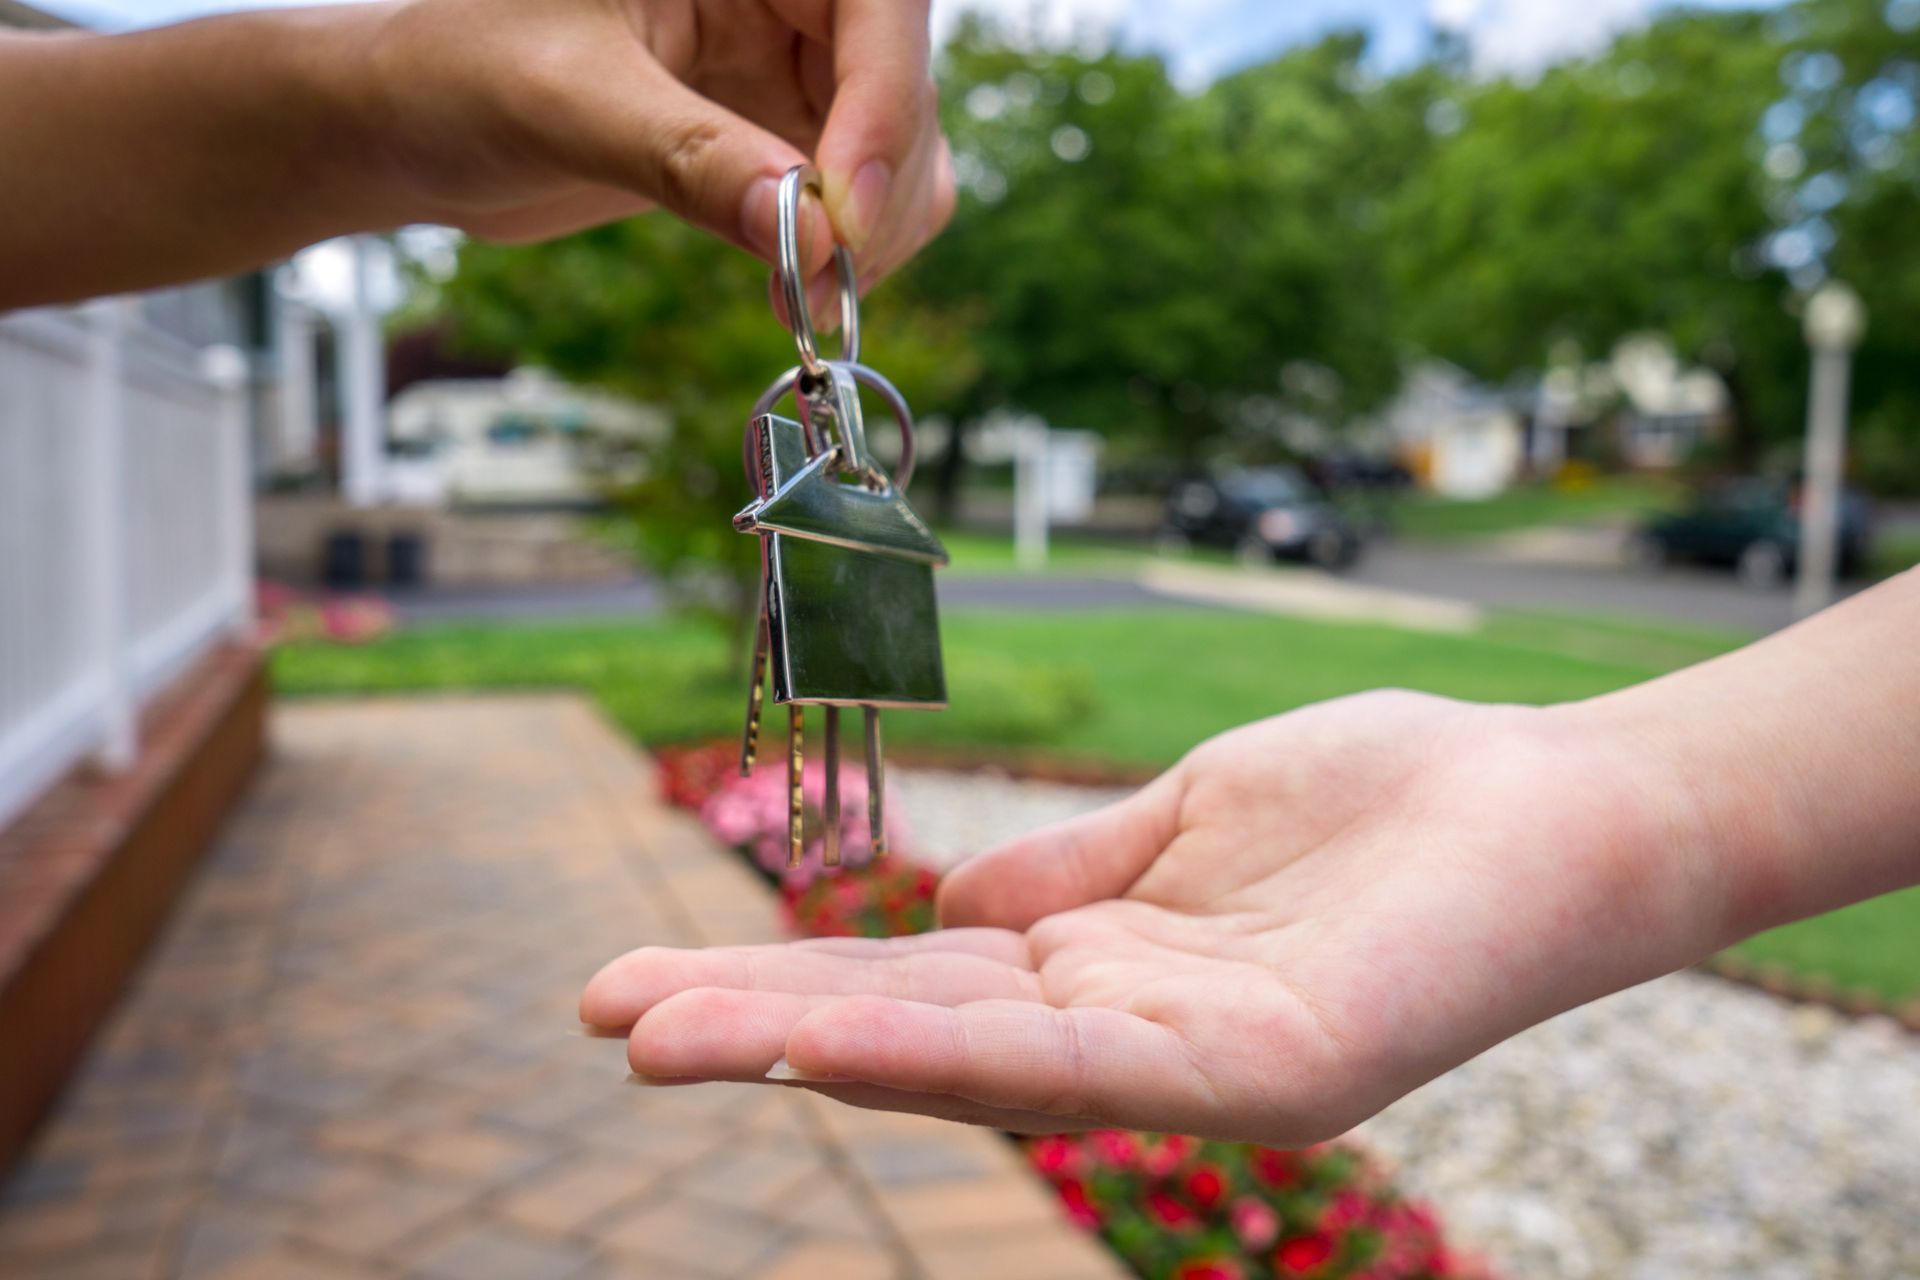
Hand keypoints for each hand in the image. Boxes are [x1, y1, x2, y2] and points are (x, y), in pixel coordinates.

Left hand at [368, 0, 952, 297]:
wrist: (413, 124)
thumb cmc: (456, 71)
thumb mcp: (565, 103)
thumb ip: (688, 160)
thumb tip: (813, 237)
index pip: (876, 3)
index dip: (884, 106)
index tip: (846, 218)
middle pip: (904, 82)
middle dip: (878, 190)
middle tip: (820, 284)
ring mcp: (792, 59)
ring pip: (903, 148)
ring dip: (876, 233)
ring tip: (803, 297)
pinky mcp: (784, 127)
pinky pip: (866, 195)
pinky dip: (852, 250)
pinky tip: (797, 285)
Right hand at [580, 691, 1725, 1143]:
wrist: (1553, 805)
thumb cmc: (1380, 804)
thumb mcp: (1183, 826)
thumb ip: (1069, 879)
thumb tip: (942, 902)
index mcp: (1103, 976)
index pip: (914, 983)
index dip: (783, 976)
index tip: (651, 966)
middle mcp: (1128, 1039)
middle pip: (913, 1032)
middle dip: (752, 1025)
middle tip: (601, 1014)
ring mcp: (1190, 1065)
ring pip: (971, 1062)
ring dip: (808, 1049)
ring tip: (660, 1036)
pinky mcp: (1264, 1074)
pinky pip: (1088, 1068)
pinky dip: (955, 1054)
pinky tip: (836, 1040)